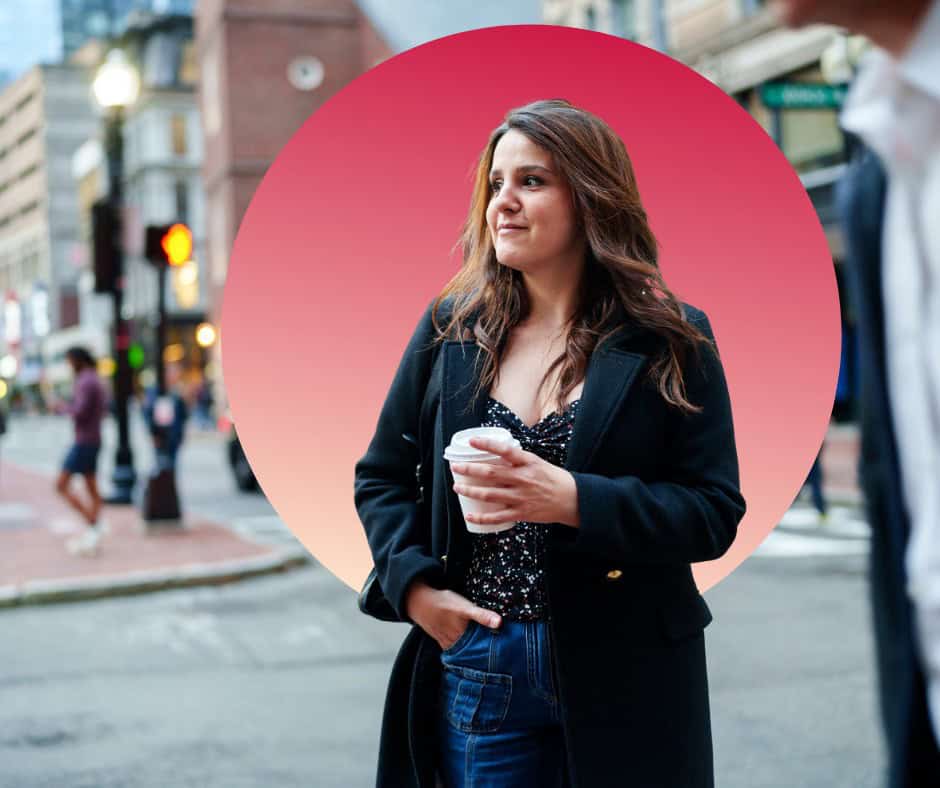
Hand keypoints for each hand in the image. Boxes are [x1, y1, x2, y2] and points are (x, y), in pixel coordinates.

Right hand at [405, 580, 501, 650]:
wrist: (420, 602)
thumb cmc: (443, 603)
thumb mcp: (464, 606)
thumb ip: (482, 615)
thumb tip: (499, 623)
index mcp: (464, 638)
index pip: (483, 650)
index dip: (494, 652)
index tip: (506, 654)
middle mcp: (457, 644)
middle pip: (475, 653)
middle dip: (486, 655)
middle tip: (501, 657)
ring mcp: (449, 644)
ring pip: (466, 652)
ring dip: (475, 653)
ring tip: (490, 656)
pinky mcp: (444, 641)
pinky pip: (456, 650)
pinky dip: (464, 650)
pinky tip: (470, 647)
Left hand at [450, 436, 580, 527]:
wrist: (571, 500)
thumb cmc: (552, 478)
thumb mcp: (537, 463)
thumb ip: (517, 460)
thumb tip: (494, 452)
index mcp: (527, 463)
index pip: (505, 450)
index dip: (487, 444)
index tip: (471, 441)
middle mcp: (523, 479)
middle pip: (491, 474)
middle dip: (470, 470)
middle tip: (455, 467)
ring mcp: (521, 497)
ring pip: (490, 495)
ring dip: (470, 491)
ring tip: (457, 487)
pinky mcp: (521, 513)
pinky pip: (497, 517)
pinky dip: (481, 518)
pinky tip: (470, 516)